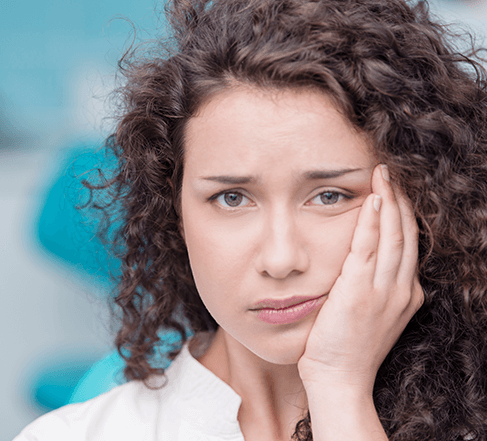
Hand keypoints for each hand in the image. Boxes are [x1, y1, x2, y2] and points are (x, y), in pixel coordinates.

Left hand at [298, 163, 423, 394]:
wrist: (339, 378)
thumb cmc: (348, 347)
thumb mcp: (371, 314)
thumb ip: (373, 286)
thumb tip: (364, 261)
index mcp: (405, 293)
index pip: (409, 243)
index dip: (404, 214)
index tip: (394, 191)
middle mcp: (401, 289)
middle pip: (405, 233)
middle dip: (399, 199)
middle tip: (390, 172)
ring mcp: (384, 291)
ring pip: (392, 235)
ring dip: (388, 201)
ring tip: (382, 175)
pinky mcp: (360, 292)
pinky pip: (368, 248)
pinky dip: (372, 222)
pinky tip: (372, 200)